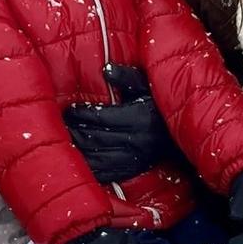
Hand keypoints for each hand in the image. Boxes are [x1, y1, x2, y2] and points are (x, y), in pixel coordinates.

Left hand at [62, 65, 173, 183]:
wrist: (182, 132)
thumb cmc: (159, 105)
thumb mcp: (147, 86)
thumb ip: (127, 77)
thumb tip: (106, 69)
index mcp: (137, 117)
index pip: (102, 117)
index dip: (82, 114)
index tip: (69, 110)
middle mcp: (136, 140)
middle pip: (97, 138)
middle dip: (76, 132)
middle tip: (61, 127)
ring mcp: (135, 158)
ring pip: (100, 158)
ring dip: (80, 152)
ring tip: (65, 144)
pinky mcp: (134, 170)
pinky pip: (110, 173)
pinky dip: (92, 170)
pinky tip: (79, 164)